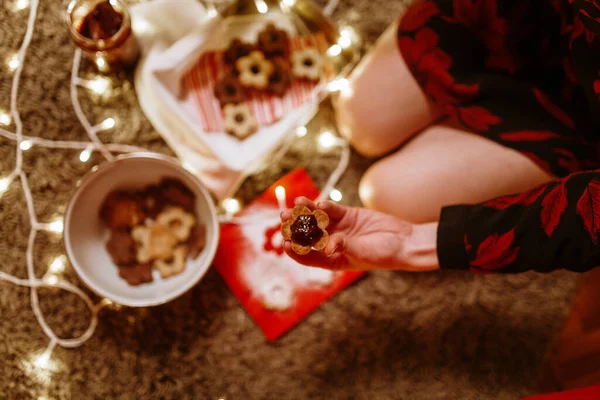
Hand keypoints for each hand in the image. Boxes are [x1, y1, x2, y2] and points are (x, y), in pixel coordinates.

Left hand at [280, 197, 439, 270]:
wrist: (404, 241)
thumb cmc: (385, 254)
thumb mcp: (363, 253)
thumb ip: (345, 247)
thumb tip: (327, 245)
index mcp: (332, 259)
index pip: (308, 256)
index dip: (295, 251)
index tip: (285, 244)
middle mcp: (332, 244)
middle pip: (308, 234)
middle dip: (296, 227)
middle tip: (284, 218)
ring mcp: (339, 228)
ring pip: (317, 219)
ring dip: (306, 212)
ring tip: (296, 203)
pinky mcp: (347, 215)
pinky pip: (332, 210)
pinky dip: (326, 206)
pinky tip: (320, 203)